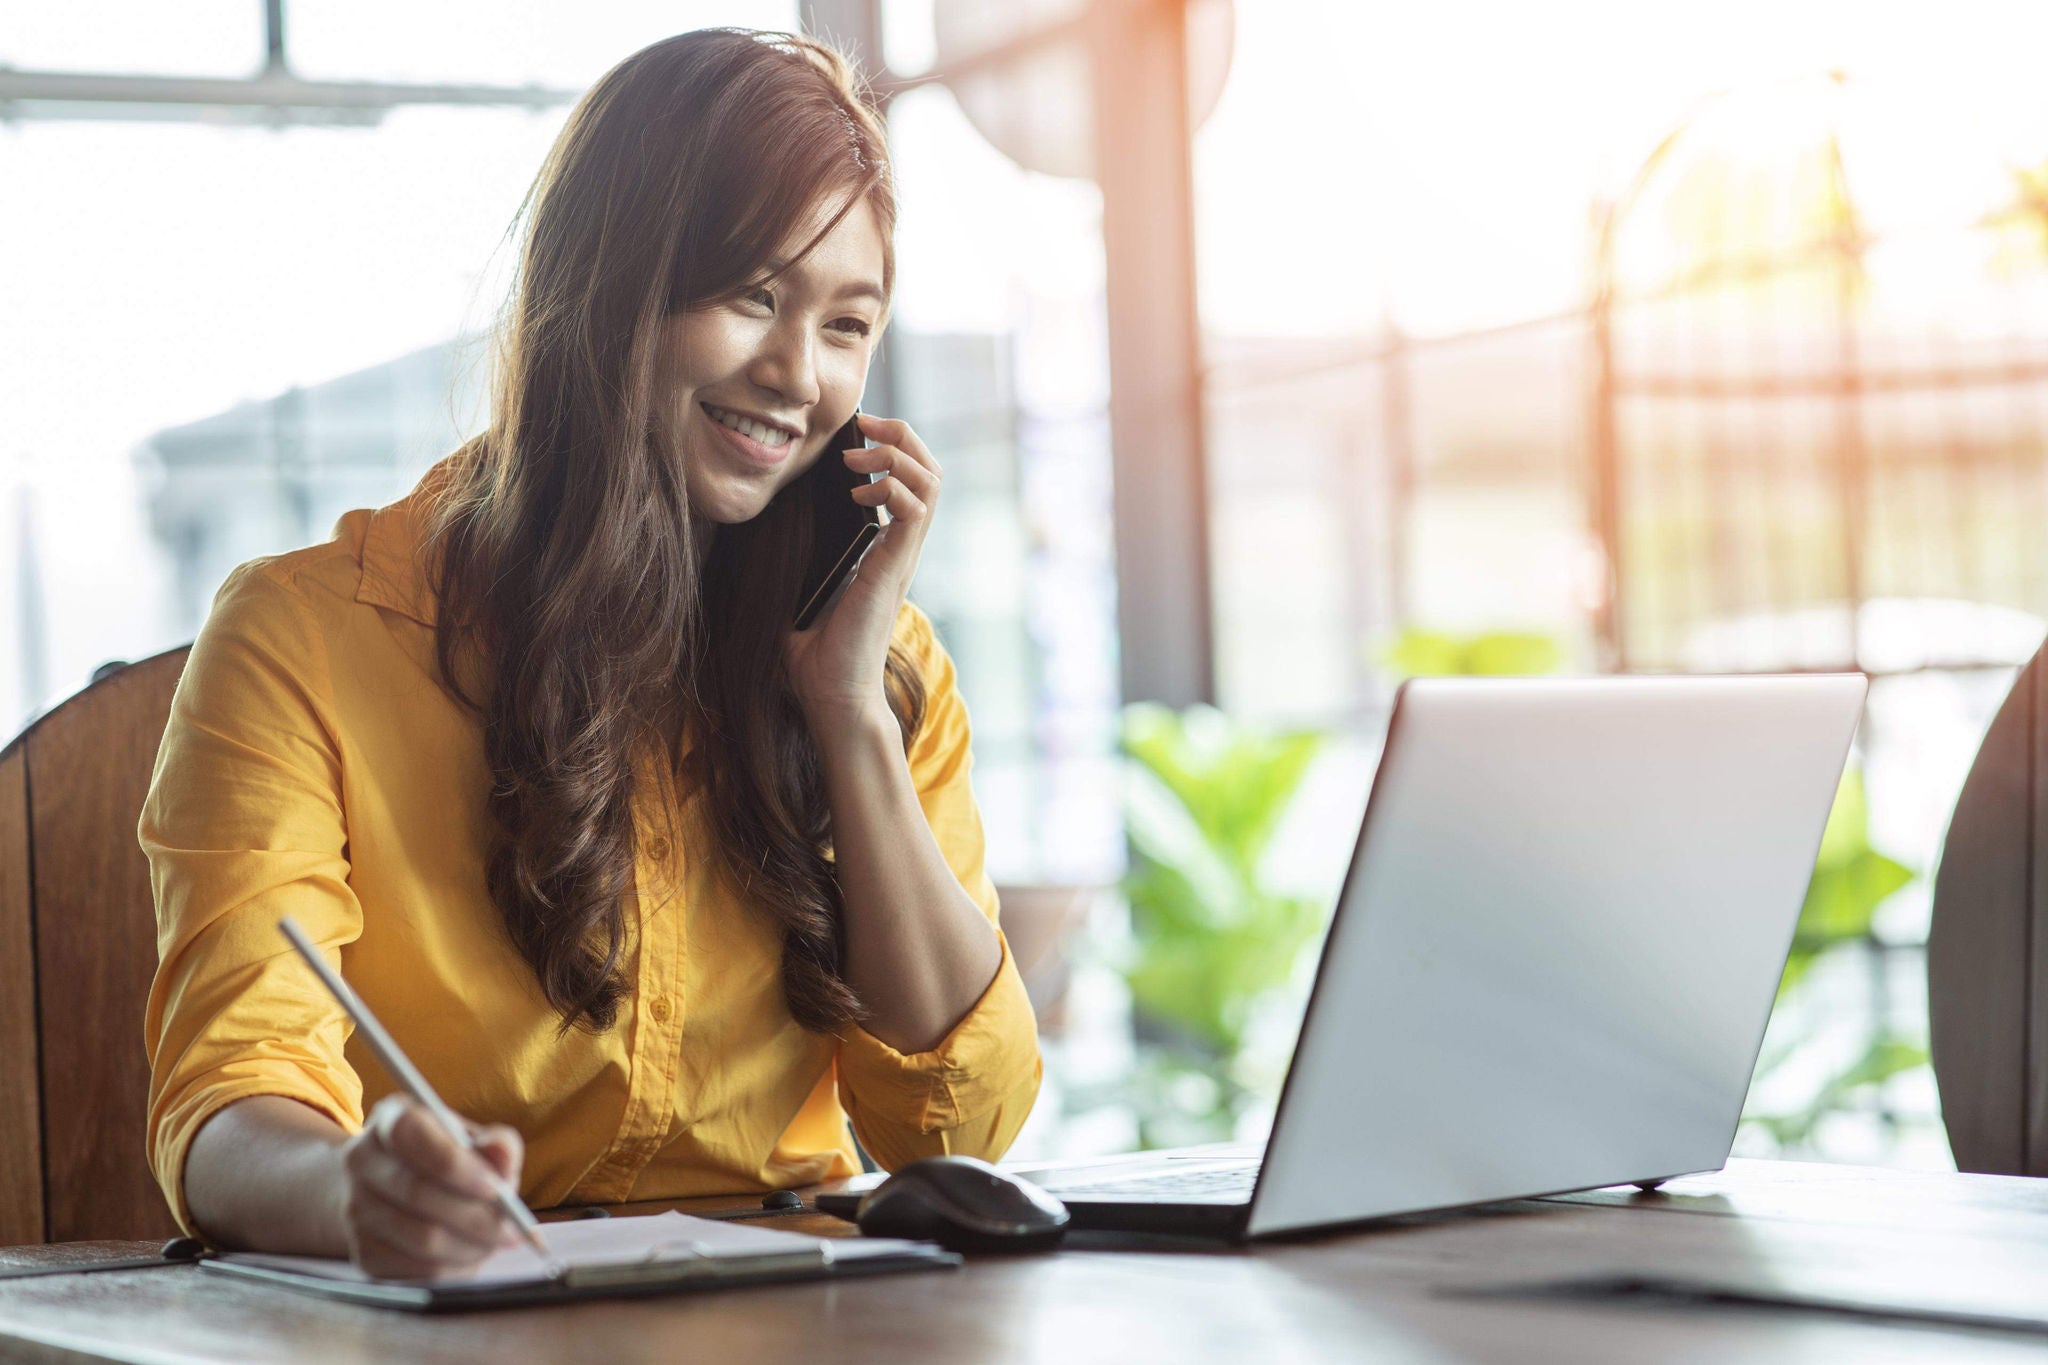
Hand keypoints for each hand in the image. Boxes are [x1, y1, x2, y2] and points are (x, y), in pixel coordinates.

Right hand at [337, 1094, 525, 1279]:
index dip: (453, 1164)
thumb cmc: (453, 1162)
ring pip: (419, 1237)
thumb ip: (497, 1145)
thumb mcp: (479, 1144)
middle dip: (474, 1216)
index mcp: (392, 1119)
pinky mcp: (362, 1253)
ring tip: (497, 1242)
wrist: (406, 1196)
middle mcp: (362, 1160)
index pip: (411, 1134)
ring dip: (469, 1245)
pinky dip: (452, 1268)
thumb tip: (502, 1150)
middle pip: (417, 1193)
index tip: (495, 1189)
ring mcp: (354, 1209)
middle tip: (512, 1230)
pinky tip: (471, 1255)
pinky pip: (413, 1270)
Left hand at [783, 412, 940, 725]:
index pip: (910, 480)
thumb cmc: (814, 652)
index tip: (853, 433)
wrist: (832, 693)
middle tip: (864, 424)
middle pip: (930, 469)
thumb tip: (759, 525)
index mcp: (884, 548)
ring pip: (931, 479)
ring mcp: (903, 554)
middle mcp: (901, 546)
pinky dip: (892, 485)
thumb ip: (793, 556)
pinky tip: (860, 491)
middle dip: (901, 434)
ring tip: (858, 455)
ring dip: (897, 453)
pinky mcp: (896, 564)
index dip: (890, 445)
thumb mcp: (798, 587)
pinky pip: (915, 507)